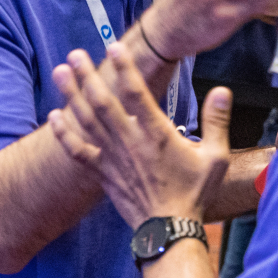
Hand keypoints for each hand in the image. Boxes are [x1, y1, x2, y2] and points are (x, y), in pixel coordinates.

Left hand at [53, 44, 229, 226]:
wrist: (170, 230)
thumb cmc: (194, 193)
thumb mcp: (216, 156)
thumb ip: (218, 120)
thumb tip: (223, 91)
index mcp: (157, 134)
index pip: (136, 94)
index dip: (124, 68)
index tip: (113, 47)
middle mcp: (130, 142)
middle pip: (103, 103)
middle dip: (87, 76)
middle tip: (75, 54)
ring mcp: (113, 158)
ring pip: (87, 121)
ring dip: (72, 95)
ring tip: (60, 72)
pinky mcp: (103, 173)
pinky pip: (78, 151)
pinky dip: (64, 134)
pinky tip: (54, 117)